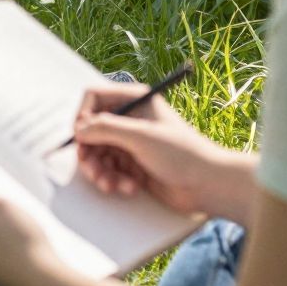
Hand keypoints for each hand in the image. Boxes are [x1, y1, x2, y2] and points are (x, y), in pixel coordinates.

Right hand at [73, 84, 229, 215]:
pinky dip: (113, 180)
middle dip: (89, 153)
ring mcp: (131, 143)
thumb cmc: (182, 154)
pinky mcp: (133, 165)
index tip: (81, 137)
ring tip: (110, 185)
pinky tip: (129, 188)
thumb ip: (106, 129)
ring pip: (97, 153)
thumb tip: (78, 128)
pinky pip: (109, 170)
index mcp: (135, 100)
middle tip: (92, 169)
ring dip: (100, 171)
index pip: (94, 98)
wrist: (208, 185)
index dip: (83, 117)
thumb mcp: (141, 136)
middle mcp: (130, 119)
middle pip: (91, 130)